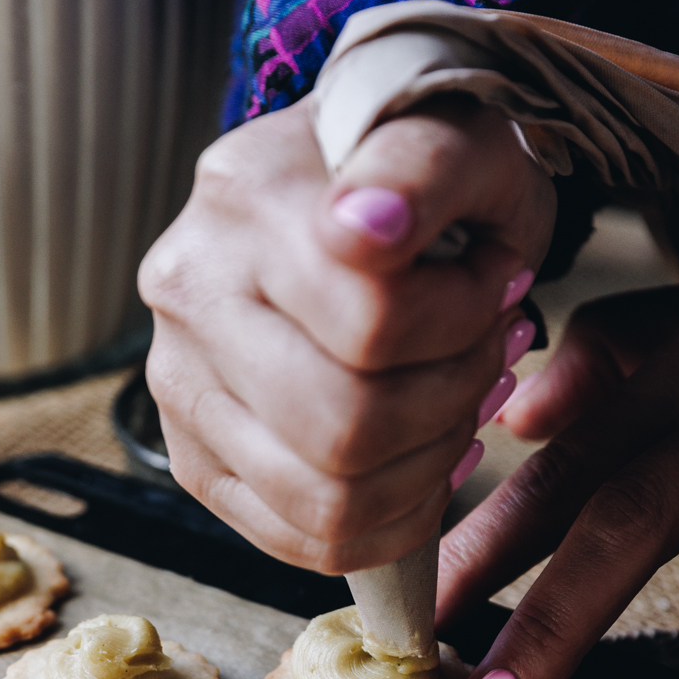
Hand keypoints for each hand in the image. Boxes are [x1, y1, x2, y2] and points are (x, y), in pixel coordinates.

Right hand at [138, 94, 555, 573]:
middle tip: (488, 355)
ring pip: (325, 499)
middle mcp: (188, 291)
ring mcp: (178, 383)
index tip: (499, 280)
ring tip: (456, 403)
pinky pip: (302, 539)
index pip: (372, 322)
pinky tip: (422, 458)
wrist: (364, 191)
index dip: (465, 322)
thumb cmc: (428, 174)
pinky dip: (389, 520)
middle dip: (450, 404)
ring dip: (427, 469)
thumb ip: (423, 166)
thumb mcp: (464, 139)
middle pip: (343, 427)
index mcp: (244, 195)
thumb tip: (362, 229)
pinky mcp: (194, 458)